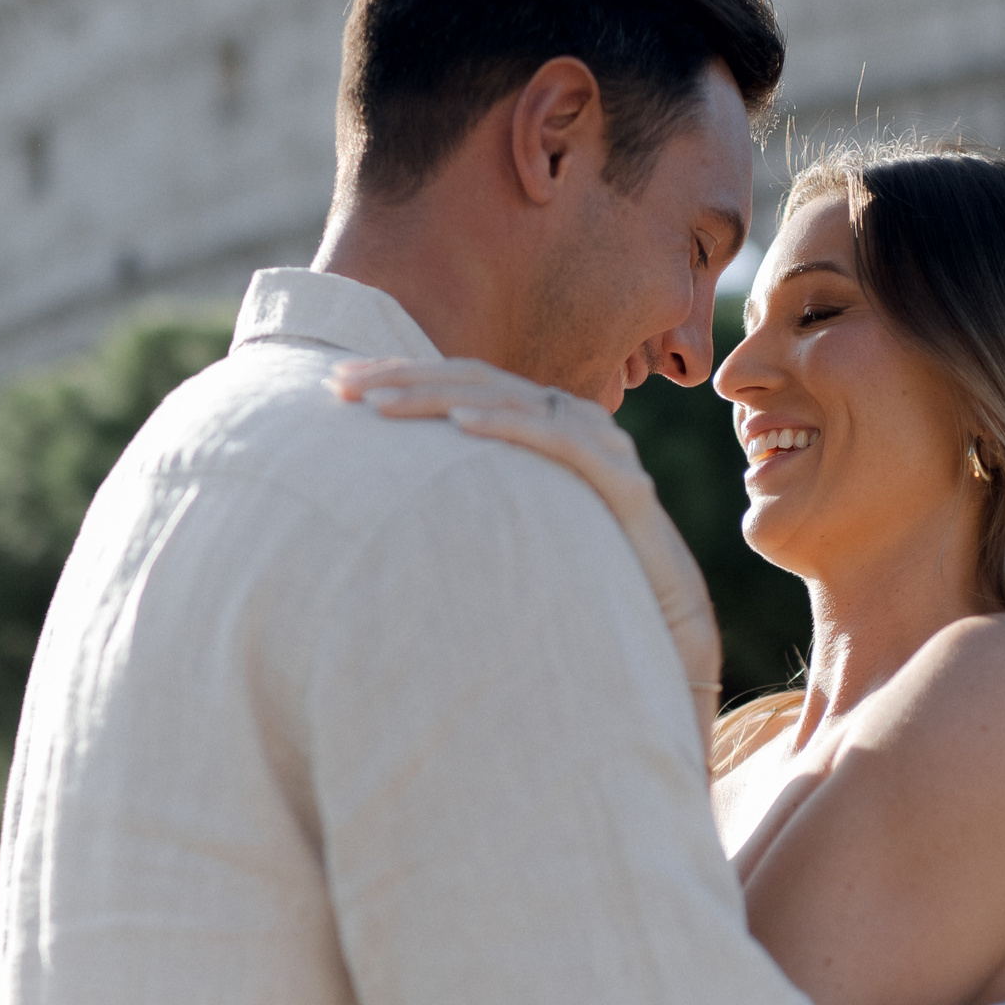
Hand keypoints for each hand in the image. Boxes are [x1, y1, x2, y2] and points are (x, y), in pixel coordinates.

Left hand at [330, 359, 722, 726]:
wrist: (668, 628)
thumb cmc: (587, 584)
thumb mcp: (515, 532)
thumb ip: (473, 502)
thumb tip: (394, 500)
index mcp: (543, 429)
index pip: (463, 386)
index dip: (402, 377)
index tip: (337, 385)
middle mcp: (573, 424)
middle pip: (477, 381)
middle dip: (404, 377)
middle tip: (340, 385)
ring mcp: (602, 448)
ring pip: (510, 399)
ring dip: (439, 396)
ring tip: (380, 403)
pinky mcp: (623, 483)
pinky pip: (560, 441)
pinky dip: (508, 426)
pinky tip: (461, 426)